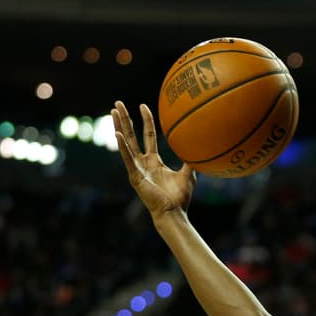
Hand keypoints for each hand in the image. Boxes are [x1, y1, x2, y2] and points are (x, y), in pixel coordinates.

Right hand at [112, 101, 195, 218]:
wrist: (174, 213)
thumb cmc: (180, 197)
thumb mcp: (188, 174)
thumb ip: (190, 160)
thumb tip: (202, 146)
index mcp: (153, 161)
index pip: (148, 136)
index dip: (146, 121)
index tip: (143, 105)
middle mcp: (142, 162)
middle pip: (132, 135)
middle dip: (125, 119)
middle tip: (117, 102)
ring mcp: (137, 168)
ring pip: (126, 143)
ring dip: (119, 127)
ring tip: (113, 111)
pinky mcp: (135, 176)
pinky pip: (128, 159)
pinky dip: (123, 147)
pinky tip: (118, 134)